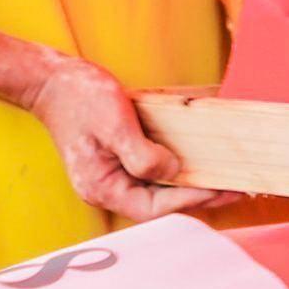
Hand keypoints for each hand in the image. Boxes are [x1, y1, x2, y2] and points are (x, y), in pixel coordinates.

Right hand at [27, 57, 223, 220]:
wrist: (53, 80)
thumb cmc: (80, 98)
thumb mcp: (114, 124)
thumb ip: (141, 155)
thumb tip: (171, 172)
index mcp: (101, 187)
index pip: (153, 208)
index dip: (189, 201)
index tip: (220, 190)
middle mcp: (107, 188)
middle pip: (159, 204)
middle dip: (197, 197)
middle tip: (235, 190)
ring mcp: (112, 175)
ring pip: (158, 190)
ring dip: (190, 184)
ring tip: (225, 179)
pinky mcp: (118, 160)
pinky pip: (152, 173)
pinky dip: (177, 169)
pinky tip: (199, 161)